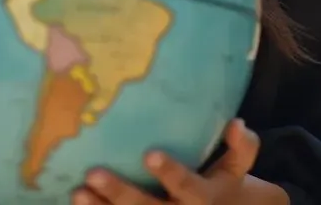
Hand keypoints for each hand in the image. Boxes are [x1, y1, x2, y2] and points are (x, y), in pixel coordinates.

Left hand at [75, 120, 288, 204]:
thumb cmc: (224, 186)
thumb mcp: (237, 171)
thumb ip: (242, 148)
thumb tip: (237, 123)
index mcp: (204, 197)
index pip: (187, 185)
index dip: (170, 173)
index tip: (149, 154)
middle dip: (121, 193)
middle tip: (93, 173)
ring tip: (78, 193)